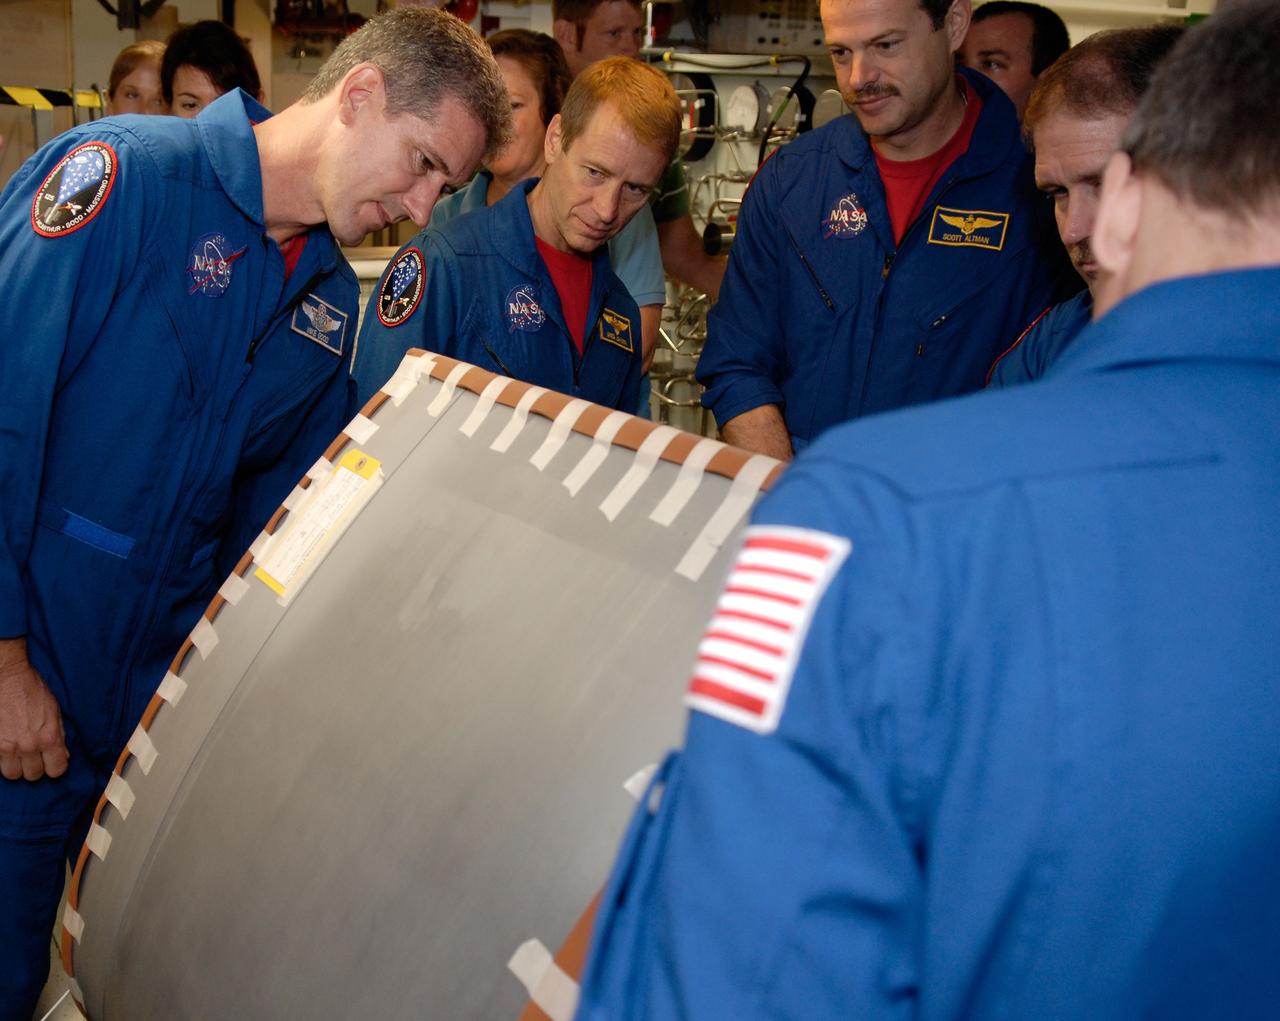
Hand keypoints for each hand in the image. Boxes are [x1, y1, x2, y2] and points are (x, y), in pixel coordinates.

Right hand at [0, 638, 68, 780]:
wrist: (6, 678)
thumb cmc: (32, 690)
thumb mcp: (54, 710)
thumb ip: (59, 735)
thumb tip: (63, 754)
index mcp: (49, 737)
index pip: (57, 770)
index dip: (55, 767)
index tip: (51, 761)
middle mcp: (28, 746)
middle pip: (33, 775)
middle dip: (35, 767)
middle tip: (33, 756)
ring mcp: (7, 746)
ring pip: (12, 774)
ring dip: (16, 766)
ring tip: (18, 754)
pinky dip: (2, 759)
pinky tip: (6, 748)